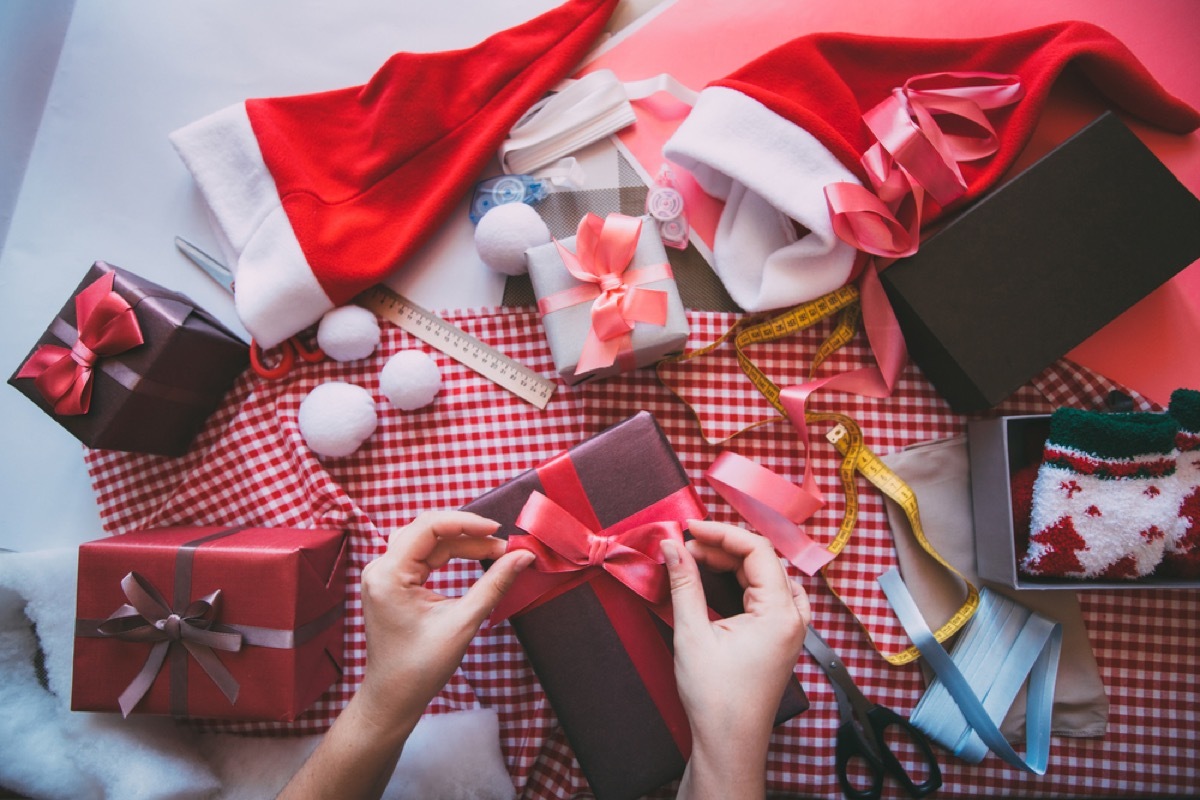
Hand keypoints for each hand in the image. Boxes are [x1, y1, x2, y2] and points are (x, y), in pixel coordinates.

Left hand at [356, 510, 534, 732]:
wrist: (393, 698)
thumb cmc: (420, 668)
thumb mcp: (462, 623)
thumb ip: (494, 585)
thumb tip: (523, 557)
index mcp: (388, 574)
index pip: (428, 527)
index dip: (466, 523)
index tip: (498, 530)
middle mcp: (381, 568)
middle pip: (428, 530)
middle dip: (469, 534)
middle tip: (505, 547)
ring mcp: (385, 575)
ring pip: (428, 542)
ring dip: (462, 543)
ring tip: (495, 552)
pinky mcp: (394, 583)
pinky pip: (425, 557)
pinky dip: (451, 556)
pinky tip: (475, 559)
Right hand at [662, 519, 809, 799]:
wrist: (729, 743)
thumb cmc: (716, 698)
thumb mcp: (693, 634)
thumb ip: (684, 583)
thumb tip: (672, 546)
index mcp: (781, 612)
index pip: (757, 550)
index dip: (721, 533)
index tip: (689, 528)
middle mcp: (793, 616)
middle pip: (762, 561)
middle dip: (722, 548)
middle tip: (684, 547)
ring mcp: (790, 629)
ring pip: (766, 576)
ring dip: (732, 563)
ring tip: (697, 560)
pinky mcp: (780, 639)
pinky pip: (768, 595)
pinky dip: (743, 581)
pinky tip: (720, 581)